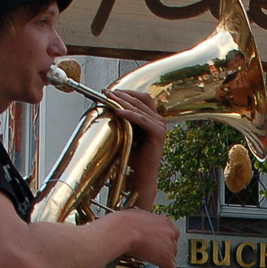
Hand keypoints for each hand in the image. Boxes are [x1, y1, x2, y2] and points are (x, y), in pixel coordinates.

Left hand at [105, 88, 168, 208]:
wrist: (141, 177)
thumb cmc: (132, 158)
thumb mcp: (127, 134)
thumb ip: (123, 120)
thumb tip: (108, 106)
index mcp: (153, 119)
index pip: (142, 98)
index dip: (127, 92)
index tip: (110, 90)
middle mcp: (159, 120)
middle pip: (141, 99)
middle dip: (122, 94)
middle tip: (106, 92)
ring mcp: (160, 127)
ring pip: (140, 108)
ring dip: (123, 102)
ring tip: (109, 98)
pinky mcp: (158, 134)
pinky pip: (142, 120)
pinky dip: (130, 114)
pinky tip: (118, 111)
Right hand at [108, 207, 179, 267]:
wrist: (123, 230)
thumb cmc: (124, 223)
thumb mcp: (136, 217)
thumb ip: (142, 223)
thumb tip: (136, 225)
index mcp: (163, 221)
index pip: (170, 233)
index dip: (166, 242)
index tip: (161, 246)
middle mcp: (169, 233)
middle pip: (172, 247)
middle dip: (166, 254)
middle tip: (159, 260)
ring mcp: (169, 246)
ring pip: (172, 259)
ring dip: (166, 267)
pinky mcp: (165, 259)